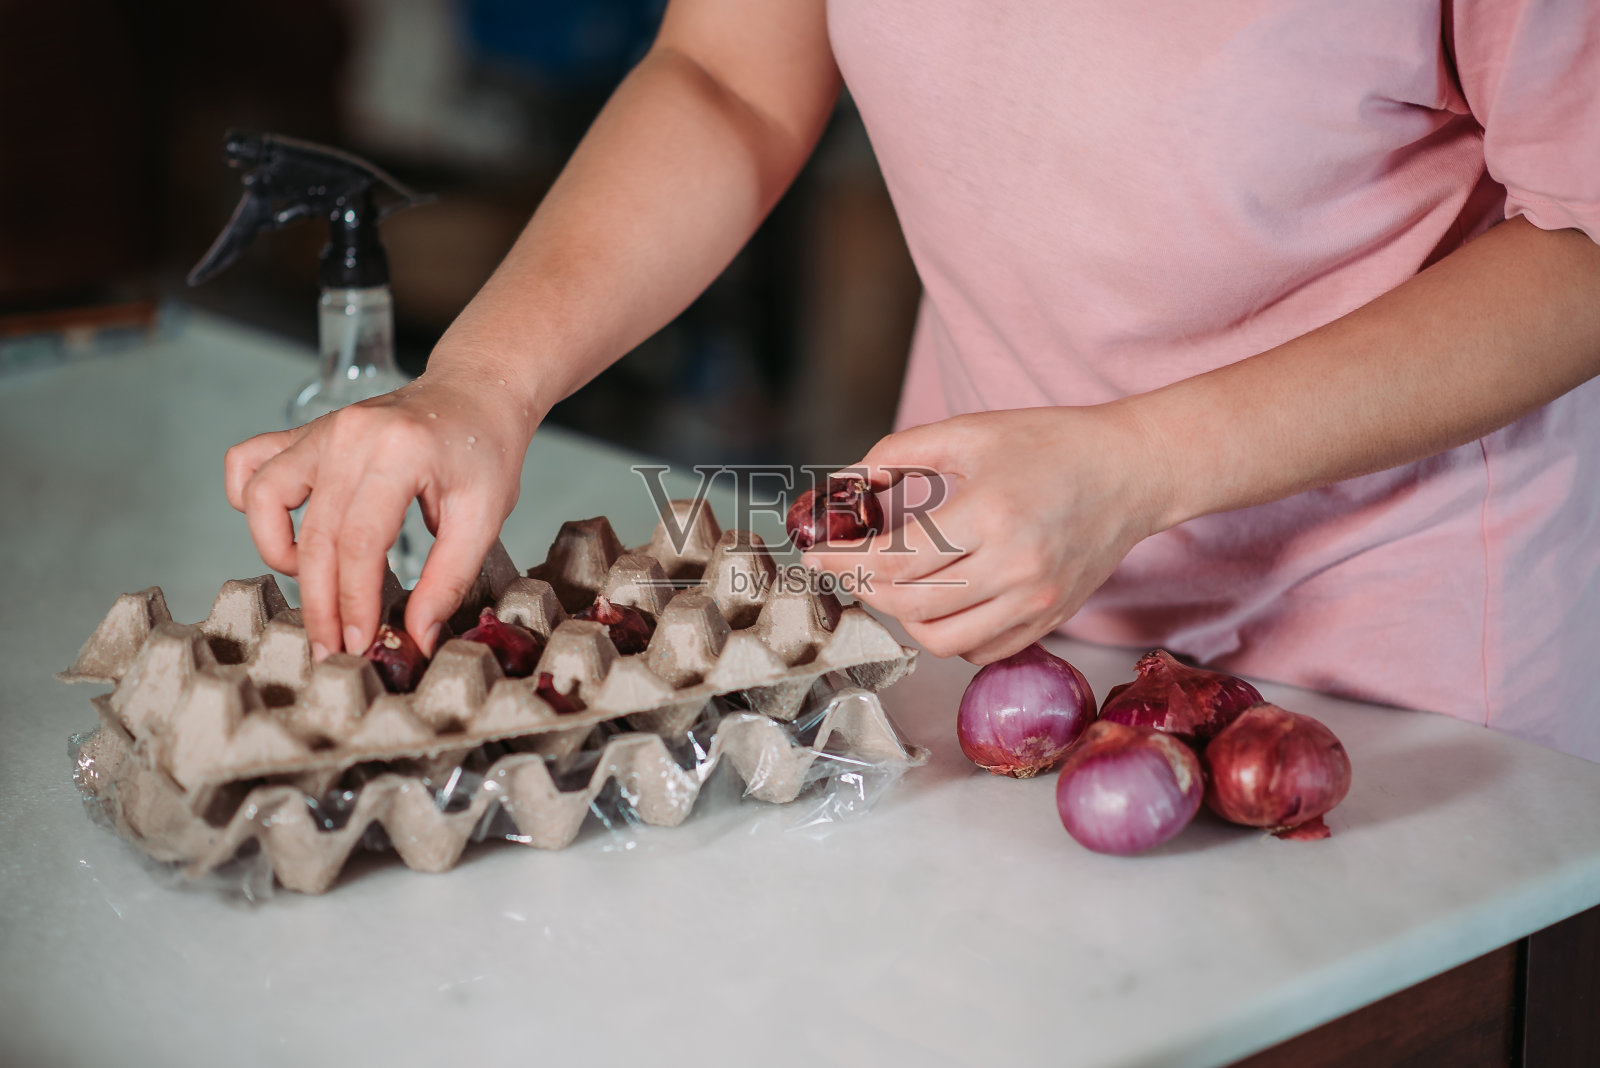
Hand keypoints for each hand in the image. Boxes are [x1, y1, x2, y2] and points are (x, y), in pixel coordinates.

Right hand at [223, 364, 535, 659]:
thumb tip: (417, 636)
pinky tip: (281, 529)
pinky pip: (250, 462)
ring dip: (276, 551)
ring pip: (262, 497)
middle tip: (331, 647)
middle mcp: (350, 434)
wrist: (476, 392)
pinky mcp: (307, 432)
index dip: (354, 602)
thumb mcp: (485, 518)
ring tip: (315, 582)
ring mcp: (323, 429)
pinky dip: (250, 499)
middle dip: (319, 602)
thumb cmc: (485, 449)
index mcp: (399, 451)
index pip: (359, 543)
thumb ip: (450, 579)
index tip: (358, 643)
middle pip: (314, 535)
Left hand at [803, 404, 1171, 663]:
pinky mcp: (1048, 619)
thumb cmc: (1049, 444)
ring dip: (902, 616)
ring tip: (893, 583)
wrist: (1130, 471)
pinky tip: (939, 599)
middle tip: (850, 565)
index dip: (844, 562)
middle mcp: (1014, 567)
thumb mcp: (968, 432)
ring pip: (940, 640)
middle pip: (910, 606)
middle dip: (865, 588)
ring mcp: (1035, 601)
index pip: (894, 561)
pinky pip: (978, 650)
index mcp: (989, 513)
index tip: (816, 554)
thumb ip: (897, 453)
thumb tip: (844, 487)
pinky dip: (946, 633)